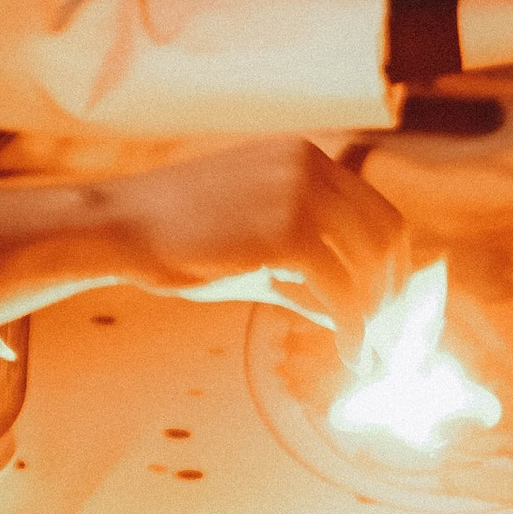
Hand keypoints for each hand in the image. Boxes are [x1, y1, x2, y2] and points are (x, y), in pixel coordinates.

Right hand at [102, 137, 410, 355]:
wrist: (115, 227)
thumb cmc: (176, 241)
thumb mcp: (254, 250)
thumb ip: (304, 274)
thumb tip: (351, 316)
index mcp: (305, 158)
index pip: (379, 213)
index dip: (394, 269)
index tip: (390, 313)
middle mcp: (311, 165)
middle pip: (388, 236)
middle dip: (396, 296)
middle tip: (390, 343)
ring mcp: (300, 192)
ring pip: (372, 264)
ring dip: (378, 318)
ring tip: (366, 354)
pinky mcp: (286, 229)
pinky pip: (342, 290)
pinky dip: (354, 329)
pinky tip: (349, 355)